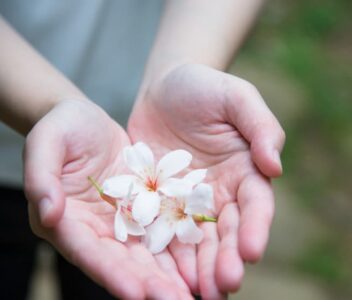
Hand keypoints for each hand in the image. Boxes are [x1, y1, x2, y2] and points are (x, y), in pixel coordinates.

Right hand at [24, 99, 192, 298]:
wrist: (86, 120)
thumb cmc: (62, 127)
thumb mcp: (47, 143)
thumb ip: (40, 177)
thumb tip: (47, 213)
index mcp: (65, 221)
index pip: (88, 252)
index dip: (112, 274)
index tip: (137, 294)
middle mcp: (93, 229)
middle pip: (121, 262)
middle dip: (148, 285)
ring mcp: (119, 221)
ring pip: (144, 254)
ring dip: (167, 276)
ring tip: (192, 294)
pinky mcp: (140, 208)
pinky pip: (159, 230)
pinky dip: (176, 249)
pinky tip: (197, 263)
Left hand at [128, 64, 284, 297]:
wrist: (164, 87)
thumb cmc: (204, 87)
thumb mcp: (236, 96)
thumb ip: (261, 127)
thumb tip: (275, 167)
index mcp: (246, 170)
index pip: (256, 204)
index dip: (256, 228)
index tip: (250, 251)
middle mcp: (221, 192)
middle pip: (227, 230)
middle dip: (226, 258)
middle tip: (222, 285)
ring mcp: (190, 200)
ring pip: (198, 239)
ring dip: (199, 267)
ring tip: (197, 293)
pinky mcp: (161, 201)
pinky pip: (164, 230)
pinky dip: (166, 254)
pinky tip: (164, 276)